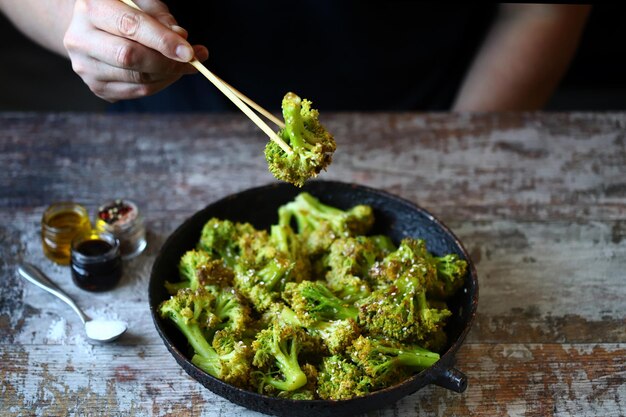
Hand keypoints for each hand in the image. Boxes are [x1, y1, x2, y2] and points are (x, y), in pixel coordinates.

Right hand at [63, 0, 208, 101]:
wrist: (91, 29)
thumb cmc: (122, 11)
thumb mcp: (140, 3)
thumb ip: (161, 17)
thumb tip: (181, 39)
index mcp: (90, 8)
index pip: (130, 26)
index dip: (162, 40)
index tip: (189, 51)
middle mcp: (80, 39)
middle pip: (130, 57)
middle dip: (167, 61)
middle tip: (192, 60)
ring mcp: (85, 67)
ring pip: (137, 79)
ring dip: (168, 75)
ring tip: (183, 65)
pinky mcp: (97, 87)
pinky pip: (137, 92)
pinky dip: (160, 84)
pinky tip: (168, 73)